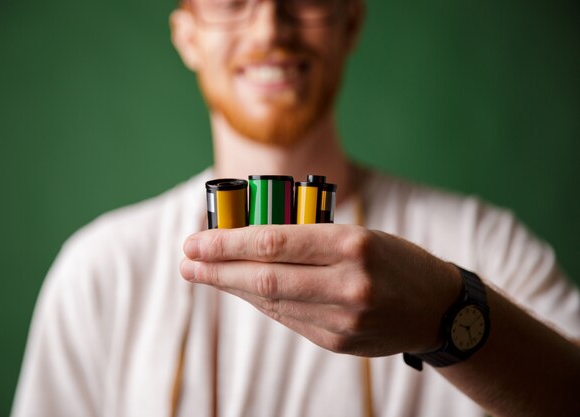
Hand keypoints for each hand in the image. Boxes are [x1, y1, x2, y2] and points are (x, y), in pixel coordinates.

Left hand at [180, 224, 460, 356]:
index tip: (195, 240)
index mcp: (352, 245)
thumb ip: (307, 241)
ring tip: (202, 274)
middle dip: (217, 268)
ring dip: (231, 287)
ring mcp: (343, 319)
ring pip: (271, 301)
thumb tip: (245, 244)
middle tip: (186, 260)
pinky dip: (260, 302)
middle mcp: (348, 284)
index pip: (274, 242)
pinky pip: (287, 318)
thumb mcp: (357, 234)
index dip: (227, 242)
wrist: (437, 308)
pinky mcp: (338, 342)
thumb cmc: (393, 259)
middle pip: (264, 276)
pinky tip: (240, 290)